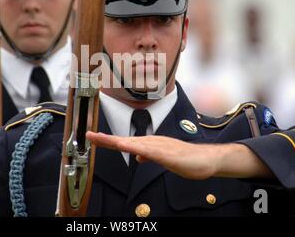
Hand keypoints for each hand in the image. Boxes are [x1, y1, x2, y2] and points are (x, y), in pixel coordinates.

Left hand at [86, 131, 217, 179]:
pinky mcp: (167, 155)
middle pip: (124, 140)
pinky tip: (129, 148)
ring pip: (134, 143)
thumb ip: (149, 156)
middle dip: (105, 138)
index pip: (124, 142)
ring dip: (117, 141)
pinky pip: (150, 152)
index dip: (107, 140)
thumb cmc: (186, 159)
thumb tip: (138, 157)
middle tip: (88, 135)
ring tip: (101, 139)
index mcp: (149, 145)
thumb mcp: (162, 159)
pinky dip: (137, 149)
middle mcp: (151, 143)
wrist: (206, 159)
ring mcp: (159, 147)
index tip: (93, 138)